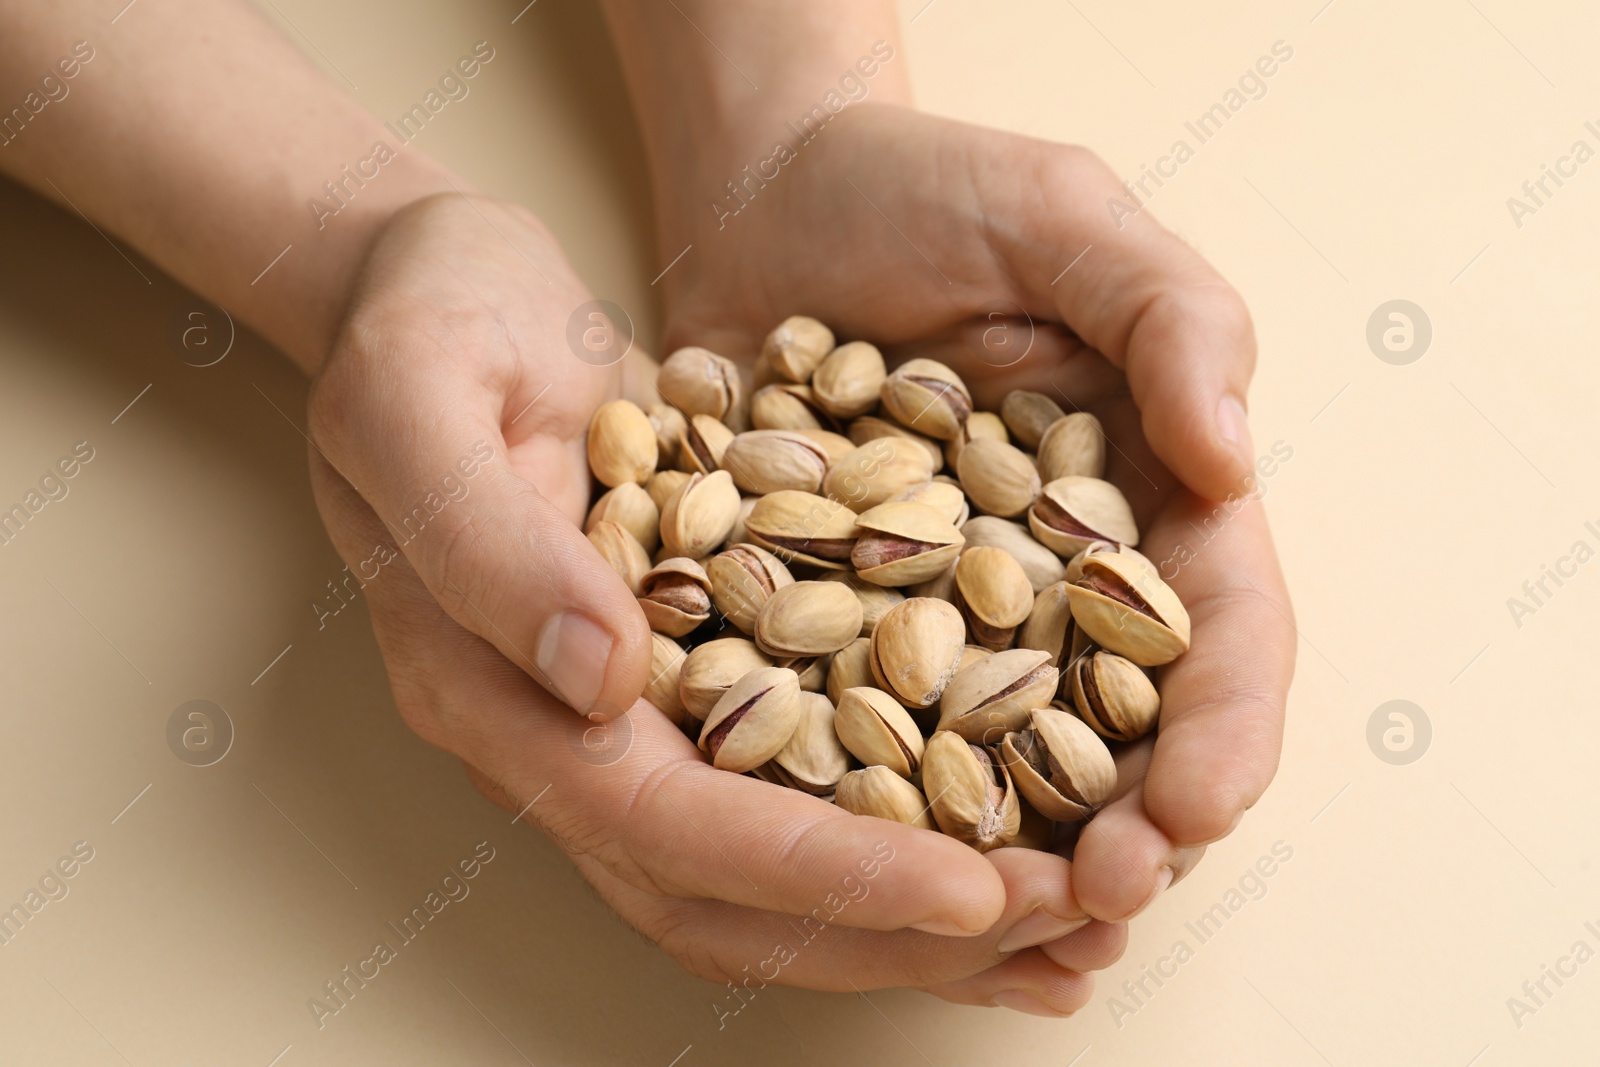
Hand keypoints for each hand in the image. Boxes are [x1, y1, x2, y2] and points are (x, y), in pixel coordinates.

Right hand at [306, 193, 1122, 1014]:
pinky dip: (908, 828)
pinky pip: (802, 783)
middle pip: (730, 901)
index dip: (817, 873)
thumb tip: (601, 683)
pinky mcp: (690, 679)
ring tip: (1068, 935)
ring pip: (770, 878)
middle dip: (894, 931)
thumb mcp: (423, 399)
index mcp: (491, 689)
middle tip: (1062, 934)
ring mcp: (627, 719)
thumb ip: (490, 547)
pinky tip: (1018, 828)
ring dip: (916, 921)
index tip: (970, 891)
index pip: (665, 826)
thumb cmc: (424, 326)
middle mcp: (563, 737)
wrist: (438, 295)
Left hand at [657, 103, 1296, 928]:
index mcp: (1141, 498)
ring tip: (992, 924)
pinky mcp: (824, 618)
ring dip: (1002, 854)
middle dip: (1121, 829)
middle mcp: (1048, 577)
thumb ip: (1173, 318)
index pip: (1214, 634)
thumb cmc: (930, 190)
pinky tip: (852, 862)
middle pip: (1114, 730)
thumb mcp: (1066, 217)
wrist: (769, 198)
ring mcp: (935, 610)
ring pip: (988, 761)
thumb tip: (1231, 464)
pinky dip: (860, 796)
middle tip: (1090, 899)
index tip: (1193, 805)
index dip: (1221, 729)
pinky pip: (846, 720)